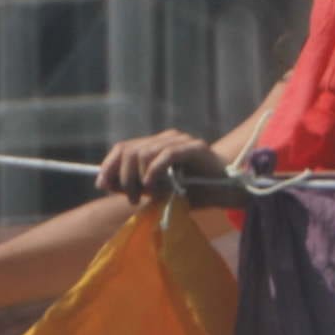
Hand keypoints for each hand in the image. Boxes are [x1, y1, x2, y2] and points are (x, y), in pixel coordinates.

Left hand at [95, 131, 245, 207]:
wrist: (232, 193)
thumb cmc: (200, 193)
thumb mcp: (163, 191)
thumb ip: (140, 185)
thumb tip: (109, 185)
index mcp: (158, 144)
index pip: (124, 148)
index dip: (109, 165)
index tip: (102, 184)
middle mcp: (167, 137)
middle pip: (130, 149)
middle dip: (123, 175)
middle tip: (130, 197)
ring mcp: (181, 140)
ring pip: (144, 152)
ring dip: (138, 177)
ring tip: (144, 195)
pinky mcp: (194, 147)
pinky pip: (165, 155)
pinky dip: (154, 171)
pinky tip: (154, 186)